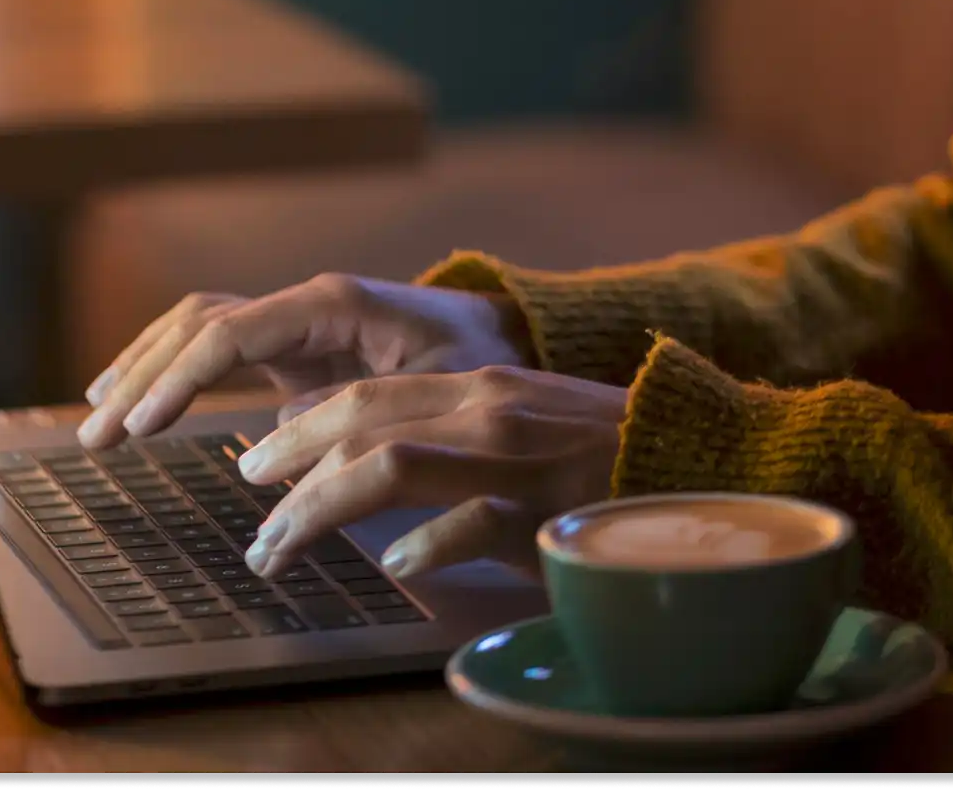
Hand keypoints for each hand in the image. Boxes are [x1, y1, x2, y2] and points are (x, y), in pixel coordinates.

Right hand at [79, 275, 530, 448]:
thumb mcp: (440, 392)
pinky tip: (136, 403)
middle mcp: (303, 304)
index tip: (141, 427)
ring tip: (96, 419)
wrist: (509, 342)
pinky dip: (170, 370)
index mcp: (333, 305)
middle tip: (97, 436)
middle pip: (197, 325)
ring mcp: (294, 323)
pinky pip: (214, 349)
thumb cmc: (485, 367)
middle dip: (142, 376)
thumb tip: (279, 444)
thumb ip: (364, 414)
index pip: (230, 334)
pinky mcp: (293, 350)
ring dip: (143, 370)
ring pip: (196, 329)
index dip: (177, 379)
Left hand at [234, 365, 627, 579]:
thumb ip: (443, 429)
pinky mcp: (553, 509)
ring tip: (281, 551)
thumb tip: (353, 451)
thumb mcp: (518, 423)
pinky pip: (476, 520)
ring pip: (392, 464)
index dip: (296, 430)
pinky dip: (428, 541)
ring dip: (319, 509)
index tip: (254, 469)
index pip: (363, 394)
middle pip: (358, 422)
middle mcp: (487, 409)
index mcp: (477, 387)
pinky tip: (399, 564)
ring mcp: (519, 458)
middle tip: (250, 523)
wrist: (702, 458)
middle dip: (286, 471)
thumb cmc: (600, 456)